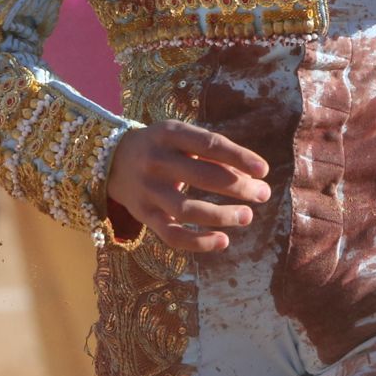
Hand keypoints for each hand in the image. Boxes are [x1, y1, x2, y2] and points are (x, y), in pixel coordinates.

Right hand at [105, 120, 272, 252]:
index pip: (209, 144)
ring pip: (188, 209)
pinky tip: (223, 241)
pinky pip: (172, 234)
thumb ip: (211, 154)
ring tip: (246, 216)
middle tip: (263, 194)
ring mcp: (148, 189)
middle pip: (203, 176)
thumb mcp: (180, 138)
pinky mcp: (143, 215)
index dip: (238, 157)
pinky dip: (198, 242)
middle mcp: (156, 160)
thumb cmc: (162, 147)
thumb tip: (251, 178)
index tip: (263, 170)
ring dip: (222, 216)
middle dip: (238, 187)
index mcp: (169, 133)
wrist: (111, 159)